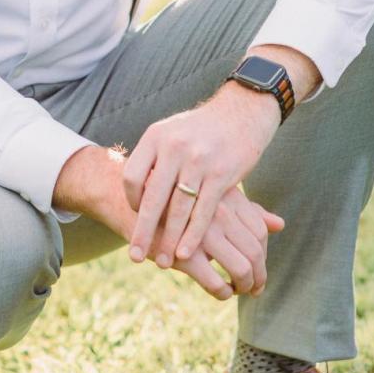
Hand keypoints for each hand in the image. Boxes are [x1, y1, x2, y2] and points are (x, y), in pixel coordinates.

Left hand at [123, 85, 279, 267]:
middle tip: (135, 256)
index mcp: (156, 136)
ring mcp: (199, 161)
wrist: (242, 110)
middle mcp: (174, 147)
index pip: (131, 176)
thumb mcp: (171, 132)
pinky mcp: (222, 175)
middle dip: (142, 232)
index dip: (131, 200)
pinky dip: (193, 236)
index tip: (135, 215)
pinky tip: (186, 253)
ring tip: (161, 262)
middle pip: (152, 198)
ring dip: (168, 240)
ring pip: (178, 210)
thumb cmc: (201, 128)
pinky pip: (203, 212)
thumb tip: (131, 186)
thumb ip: (153, 157)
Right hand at [138, 185, 284, 299]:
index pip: (260, 231)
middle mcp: (218, 212)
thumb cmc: (173, 198)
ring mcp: (202, 232)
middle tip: (255, 288)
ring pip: (241, 269)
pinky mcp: (183, 253)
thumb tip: (280, 224)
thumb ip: (246, 210)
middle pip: (255, 252)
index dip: (264, 255)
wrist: (127, 199)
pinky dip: (223, 292)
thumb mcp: (211, 196)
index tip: (259, 267)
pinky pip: (215, 282)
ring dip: (245, 286)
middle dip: (259, 275)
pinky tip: (221, 291)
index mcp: (227, 197)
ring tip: (239, 290)